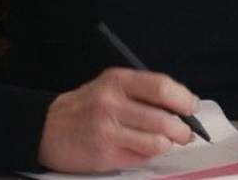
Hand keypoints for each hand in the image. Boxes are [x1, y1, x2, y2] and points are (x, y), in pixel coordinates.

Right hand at [38, 67, 196, 172]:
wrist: (46, 129)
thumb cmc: (86, 107)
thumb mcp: (111, 87)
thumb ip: (143, 92)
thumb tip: (181, 107)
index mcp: (117, 81)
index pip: (161, 87)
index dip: (183, 99)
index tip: (191, 107)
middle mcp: (111, 104)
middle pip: (163, 119)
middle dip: (182, 129)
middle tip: (186, 133)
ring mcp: (107, 131)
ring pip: (156, 142)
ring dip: (168, 144)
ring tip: (167, 142)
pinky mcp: (104, 154)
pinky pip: (141, 157)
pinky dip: (149, 155)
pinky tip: (143, 149)